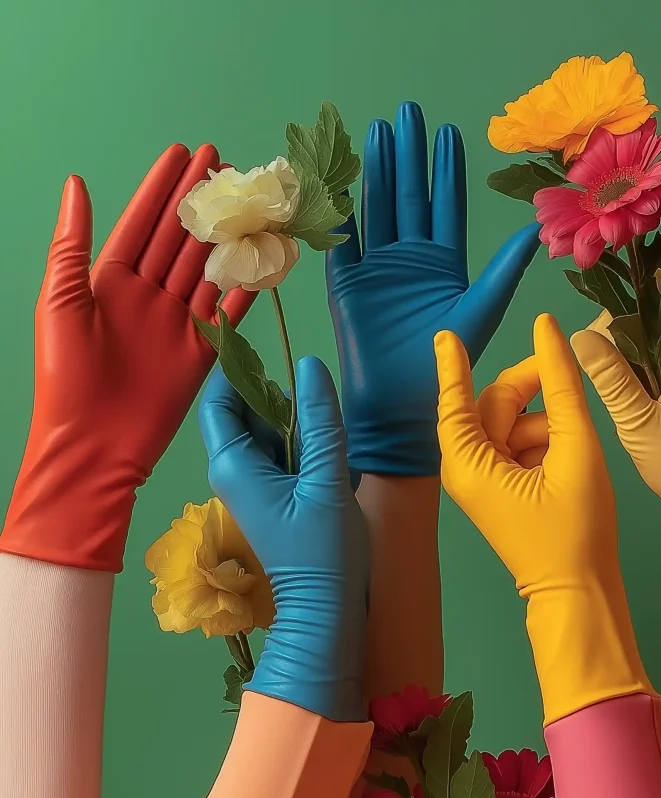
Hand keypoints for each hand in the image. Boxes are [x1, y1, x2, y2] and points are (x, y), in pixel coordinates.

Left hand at [1, 145, 254, 571]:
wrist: (94, 445)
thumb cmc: (67, 376)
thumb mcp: (60, 302)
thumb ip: (72, 244)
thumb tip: (76, 185)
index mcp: (109, 282)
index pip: (141, 223)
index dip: (161, 188)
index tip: (182, 153)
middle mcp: (147, 297)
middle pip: (178, 239)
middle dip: (199, 200)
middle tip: (222, 161)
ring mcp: (176, 323)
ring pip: (206, 267)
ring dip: (226, 233)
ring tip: (247, 197)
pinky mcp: (202, 351)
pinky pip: (228, 310)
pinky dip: (247, 284)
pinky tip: (264, 255)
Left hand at [199, 358, 368, 722]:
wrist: (327, 609)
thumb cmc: (322, 549)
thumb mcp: (326, 478)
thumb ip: (319, 420)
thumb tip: (308, 365)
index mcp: (233, 463)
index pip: (219, 401)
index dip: (237, 370)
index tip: (268, 348)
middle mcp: (234, 471)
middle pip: (247, 413)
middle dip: (281, 401)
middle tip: (317, 408)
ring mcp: (253, 485)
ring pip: (269, 433)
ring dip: (299, 426)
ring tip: (329, 440)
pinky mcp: (273, 497)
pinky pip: (283, 455)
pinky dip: (305, 448)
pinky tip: (332, 462)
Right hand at [326, 101, 539, 475]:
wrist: (403, 406)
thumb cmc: (447, 364)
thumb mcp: (482, 311)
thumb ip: (503, 270)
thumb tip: (536, 229)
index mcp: (443, 263)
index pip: (445, 205)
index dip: (445, 170)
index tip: (447, 131)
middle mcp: (409, 260)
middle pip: (408, 196)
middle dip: (408, 155)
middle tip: (407, 113)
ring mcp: (376, 270)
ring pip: (376, 209)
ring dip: (376, 171)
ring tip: (378, 131)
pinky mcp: (347, 285)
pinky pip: (344, 242)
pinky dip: (341, 214)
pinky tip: (341, 181)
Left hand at [435, 315, 649, 722]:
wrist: (579, 589)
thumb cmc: (576, 528)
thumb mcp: (575, 448)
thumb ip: (562, 385)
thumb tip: (548, 330)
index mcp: (469, 463)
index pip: (455, 401)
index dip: (454, 365)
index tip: (446, 333)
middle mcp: (466, 468)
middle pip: (492, 405)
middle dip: (531, 391)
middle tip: (566, 375)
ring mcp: (483, 478)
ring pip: (511, 423)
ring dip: (544, 424)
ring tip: (572, 452)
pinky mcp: (500, 485)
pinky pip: (517, 444)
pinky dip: (543, 442)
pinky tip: (565, 464)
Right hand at [570, 288, 660, 525]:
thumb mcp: (636, 421)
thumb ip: (608, 375)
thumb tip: (577, 334)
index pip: (635, 302)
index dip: (606, 327)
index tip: (593, 363)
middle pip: (647, 296)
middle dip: (620, 326)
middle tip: (609, 375)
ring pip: (655, 306)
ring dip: (632, 334)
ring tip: (626, 380)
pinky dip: (647, 341)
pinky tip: (639, 378)